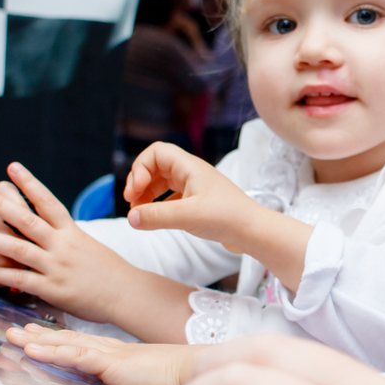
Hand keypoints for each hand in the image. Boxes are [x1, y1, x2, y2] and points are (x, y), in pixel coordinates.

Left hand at [0, 163, 137, 323]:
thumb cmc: (109, 270)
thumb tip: (46, 226)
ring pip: (20, 249)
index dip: (29, 183)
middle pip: (27, 220)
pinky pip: (22, 280)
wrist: (127, 293)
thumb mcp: (88, 244)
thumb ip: (65, 236)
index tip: (11, 168)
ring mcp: (57, 266)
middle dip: (1, 205)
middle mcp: (63, 245)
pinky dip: (0, 274)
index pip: (47, 201)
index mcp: (72, 231)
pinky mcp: (53, 289)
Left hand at [6, 323, 205, 384]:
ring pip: (68, 344)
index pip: (84, 344)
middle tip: (15, 331)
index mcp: (122, 355)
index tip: (38, 336)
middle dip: (41, 336)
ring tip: (13, 337)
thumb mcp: (153, 383)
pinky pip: (78, 356)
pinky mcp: (115, 363)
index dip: (59, 340)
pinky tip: (34, 350)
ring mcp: (113, 354)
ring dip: (38, 340)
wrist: (204, 372)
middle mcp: (113, 349)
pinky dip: (53, 352)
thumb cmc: (186, 382)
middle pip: (70, 340)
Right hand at [124, 142, 256, 244]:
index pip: (155, 153)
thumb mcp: (187, 216)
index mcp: (189, 167)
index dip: (140, 168)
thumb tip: (130, 218)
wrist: (253, 231)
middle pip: (155, 166)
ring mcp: (194, 187)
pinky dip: (158, 205)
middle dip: (139, 182)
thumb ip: (156, 216)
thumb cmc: (227, 217)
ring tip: (139, 213)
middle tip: (131, 204)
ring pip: (161, 182)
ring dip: (146, 194)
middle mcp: (191, 173)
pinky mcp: (197, 203)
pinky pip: (170, 197)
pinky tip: (155, 219)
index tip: (135, 192)